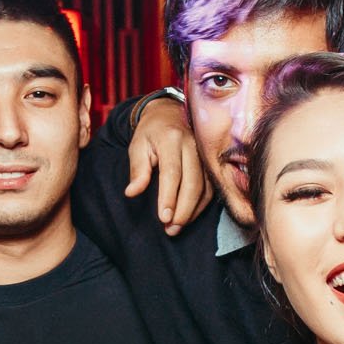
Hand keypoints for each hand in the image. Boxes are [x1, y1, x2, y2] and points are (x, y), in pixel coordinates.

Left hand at [123, 93, 211, 233]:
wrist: (169, 114)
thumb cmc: (150, 133)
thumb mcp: (137, 146)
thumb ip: (137, 170)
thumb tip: (132, 193)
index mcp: (171, 139)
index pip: (172, 172)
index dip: (168, 197)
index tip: (163, 218)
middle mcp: (192, 145)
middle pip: (192, 182)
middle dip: (183, 210)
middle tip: (170, 229)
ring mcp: (205, 153)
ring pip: (205, 188)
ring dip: (193, 211)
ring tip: (177, 227)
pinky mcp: (211, 162)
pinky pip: (211, 188)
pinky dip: (201, 205)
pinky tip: (189, 216)